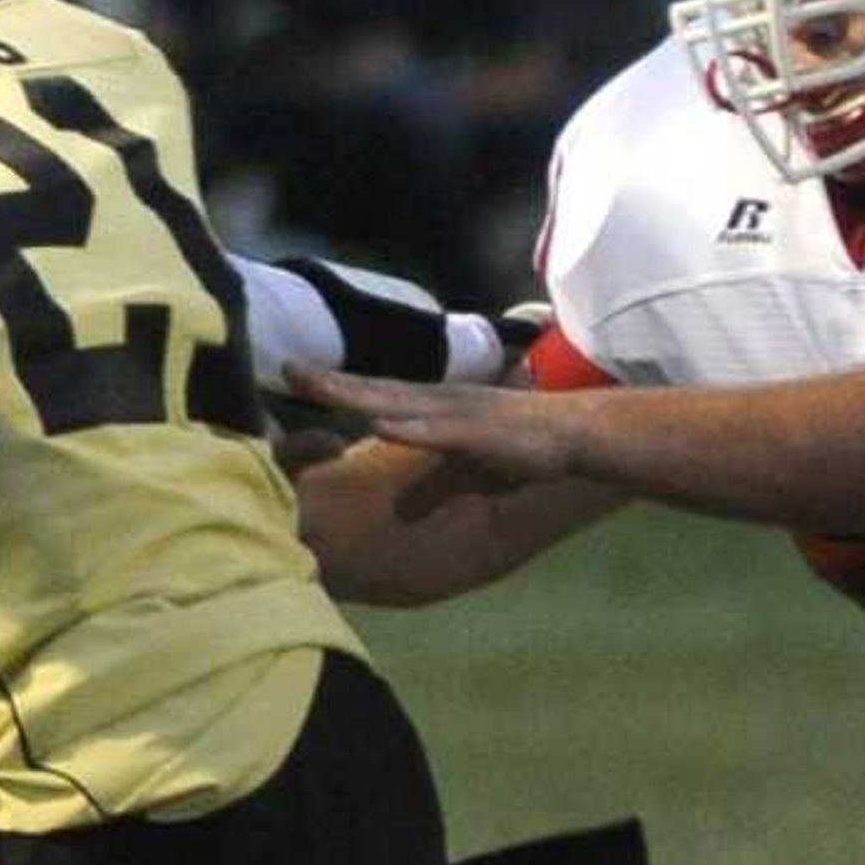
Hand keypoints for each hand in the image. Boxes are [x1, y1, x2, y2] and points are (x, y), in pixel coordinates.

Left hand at [284, 361, 593, 491]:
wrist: (578, 432)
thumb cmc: (520, 444)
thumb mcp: (465, 461)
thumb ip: (429, 471)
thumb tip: (400, 497)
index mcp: (432, 406)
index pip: (373, 393)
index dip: (333, 385)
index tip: (291, 373)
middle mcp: (439, 401)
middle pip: (375, 390)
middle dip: (330, 381)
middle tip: (286, 367)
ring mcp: (458, 414)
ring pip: (399, 403)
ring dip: (357, 395)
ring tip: (317, 386)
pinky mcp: (480, 432)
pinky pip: (440, 431)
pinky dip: (410, 428)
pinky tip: (382, 425)